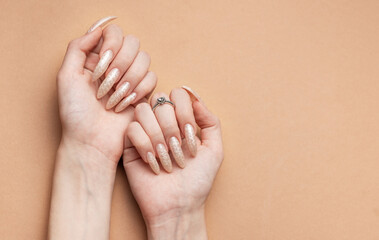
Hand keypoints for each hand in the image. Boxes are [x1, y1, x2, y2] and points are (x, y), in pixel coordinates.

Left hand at [49, 17, 155, 239]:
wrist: (92, 142)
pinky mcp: (144, 93)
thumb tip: (99, 28)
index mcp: (96, 58)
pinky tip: (126, 104)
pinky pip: (152, 78)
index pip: (114, 33)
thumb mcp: (66, 76)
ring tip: (113, 99)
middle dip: (120, 65)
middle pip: (133, 43)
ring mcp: (131, 79)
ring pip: (145, 60)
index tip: (100, 66)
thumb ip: (78, 46)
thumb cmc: (76, 114)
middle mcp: (116, 65)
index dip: (111, 46)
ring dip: (128, 80)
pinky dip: (139, 91)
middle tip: (105, 85)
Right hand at [123, 87, 222, 238]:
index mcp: (181, 121)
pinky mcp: (129, 146)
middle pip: (160, 100)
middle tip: (179, 150)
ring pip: (144, 111)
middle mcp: (162, 123)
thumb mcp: (214, 150)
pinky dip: (145, 145)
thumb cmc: (197, 181)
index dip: (184, 111)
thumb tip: (194, 97)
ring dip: (158, 136)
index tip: (190, 136)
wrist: (178, 206)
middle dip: (172, 127)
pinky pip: (132, 129)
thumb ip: (210, 121)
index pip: (178, 94)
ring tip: (166, 158)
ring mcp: (145, 132)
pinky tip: (153, 163)